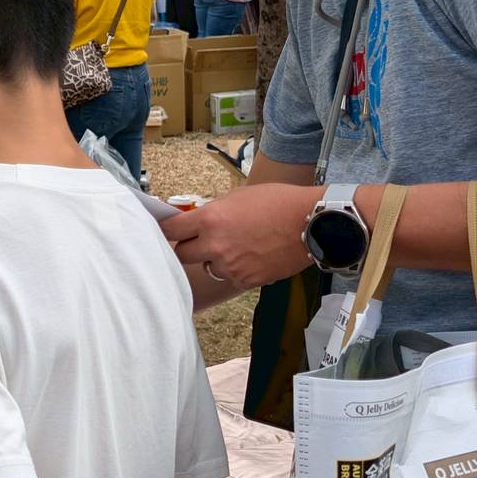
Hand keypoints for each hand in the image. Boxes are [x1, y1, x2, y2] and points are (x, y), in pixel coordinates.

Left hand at [161, 181, 319, 291]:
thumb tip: (200, 221)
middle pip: (182, 254)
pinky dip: (237, 270)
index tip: (164, 230)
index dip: (165, 230)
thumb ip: (215, 211)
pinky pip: (231, 277)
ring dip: (215, 259)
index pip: (171, 230)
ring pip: (208, 267)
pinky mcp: (246, 280)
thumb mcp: (239, 197)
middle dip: (187, 247)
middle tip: (197, 241)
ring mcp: (230, 266)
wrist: (312, 223)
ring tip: (236, 247)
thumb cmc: (279, 203)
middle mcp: (215, 246)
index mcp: (210, 219)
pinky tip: (252, 256)